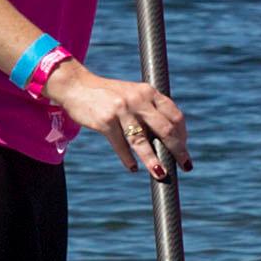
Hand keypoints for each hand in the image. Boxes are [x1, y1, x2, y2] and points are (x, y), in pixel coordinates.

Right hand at [47, 59, 187, 179]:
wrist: (76, 86)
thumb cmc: (109, 95)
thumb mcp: (133, 95)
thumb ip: (149, 110)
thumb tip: (168, 140)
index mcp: (149, 92)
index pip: (174, 115)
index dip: (182, 135)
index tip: (183, 150)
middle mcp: (138, 99)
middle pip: (165, 129)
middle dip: (177, 150)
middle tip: (184, 166)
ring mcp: (122, 110)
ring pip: (142, 141)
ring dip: (153, 160)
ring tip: (161, 173)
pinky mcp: (105, 121)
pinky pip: (121, 145)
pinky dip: (128, 159)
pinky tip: (133, 168)